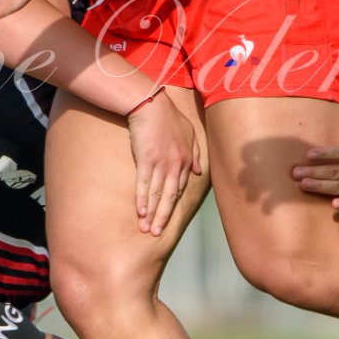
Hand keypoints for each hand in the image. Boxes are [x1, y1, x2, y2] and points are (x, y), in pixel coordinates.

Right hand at [126, 89, 203, 235]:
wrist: (152, 104)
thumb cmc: (168, 117)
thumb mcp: (189, 133)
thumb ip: (196, 153)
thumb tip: (198, 172)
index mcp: (187, 160)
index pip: (180, 189)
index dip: (173, 205)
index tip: (168, 219)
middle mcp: (176, 165)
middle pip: (169, 196)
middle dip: (163, 217)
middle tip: (157, 234)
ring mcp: (161, 163)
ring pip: (156, 194)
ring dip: (152, 214)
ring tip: (146, 229)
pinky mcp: (146, 160)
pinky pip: (144, 184)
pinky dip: (142, 200)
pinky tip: (140, 212)